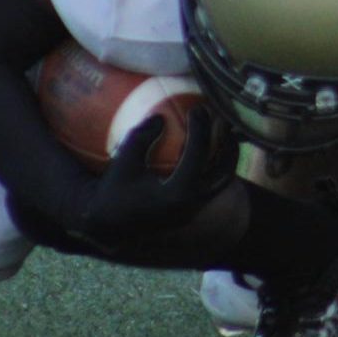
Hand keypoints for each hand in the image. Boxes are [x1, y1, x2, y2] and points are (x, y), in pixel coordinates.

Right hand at [78, 105, 237, 248]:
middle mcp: (192, 205)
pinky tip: (207, 148)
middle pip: (224, 171)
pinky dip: (213, 166)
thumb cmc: (113, 191)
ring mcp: (194, 211)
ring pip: (221, 181)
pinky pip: (210, 186)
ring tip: (223, 133)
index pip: (198, 155)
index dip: (201, 129)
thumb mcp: (124, 162)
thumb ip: (142, 138)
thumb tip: (161, 116)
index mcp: (177, 194)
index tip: (198, 108)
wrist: (108, 228)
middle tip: (223, 120)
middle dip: (229, 144)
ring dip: (225, 156)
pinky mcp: (191, 212)